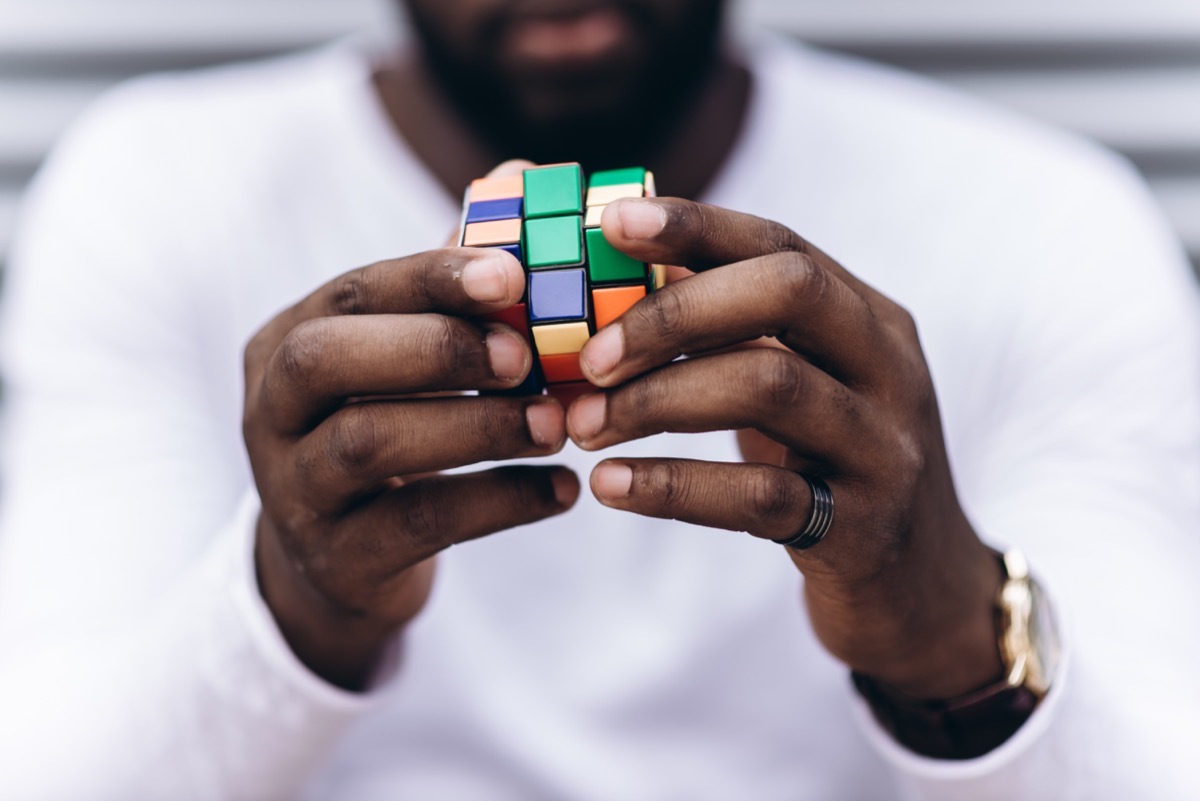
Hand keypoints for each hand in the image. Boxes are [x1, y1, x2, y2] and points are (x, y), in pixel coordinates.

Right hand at [243, 243, 577, 689]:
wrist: (340, 562)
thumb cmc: (391, 429)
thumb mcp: (404, 360)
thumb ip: (454, 281)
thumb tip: (523, 173)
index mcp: (287, 341)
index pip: (351, 293)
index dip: (430, 279)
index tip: (513, 276)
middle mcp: (270, 409)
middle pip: (326, 359)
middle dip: (434, 346)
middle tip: (528, 356)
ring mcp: (292, 489)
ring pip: (369, 443)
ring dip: (476, 425)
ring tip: (559, 423)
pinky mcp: (335, 558)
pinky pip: (417, 524)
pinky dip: (499, 502)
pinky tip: (562, 491)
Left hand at [565, 198, 1003, 699]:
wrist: (921, 591)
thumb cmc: (832, 469)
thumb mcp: (802, 388)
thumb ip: (738, 333)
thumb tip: (626, 272)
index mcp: (870, 318)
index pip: (782, 244)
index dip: (695, 226)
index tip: (611, 223)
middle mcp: (890, 368)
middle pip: (788, 292)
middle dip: (673, 312)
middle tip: (590, 356)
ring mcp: (884, 447)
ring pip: (770, 386)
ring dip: (658, 399)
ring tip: (583, 425)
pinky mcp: (863, 528)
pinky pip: (759, 496)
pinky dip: (672, 486)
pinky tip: (609, 487)